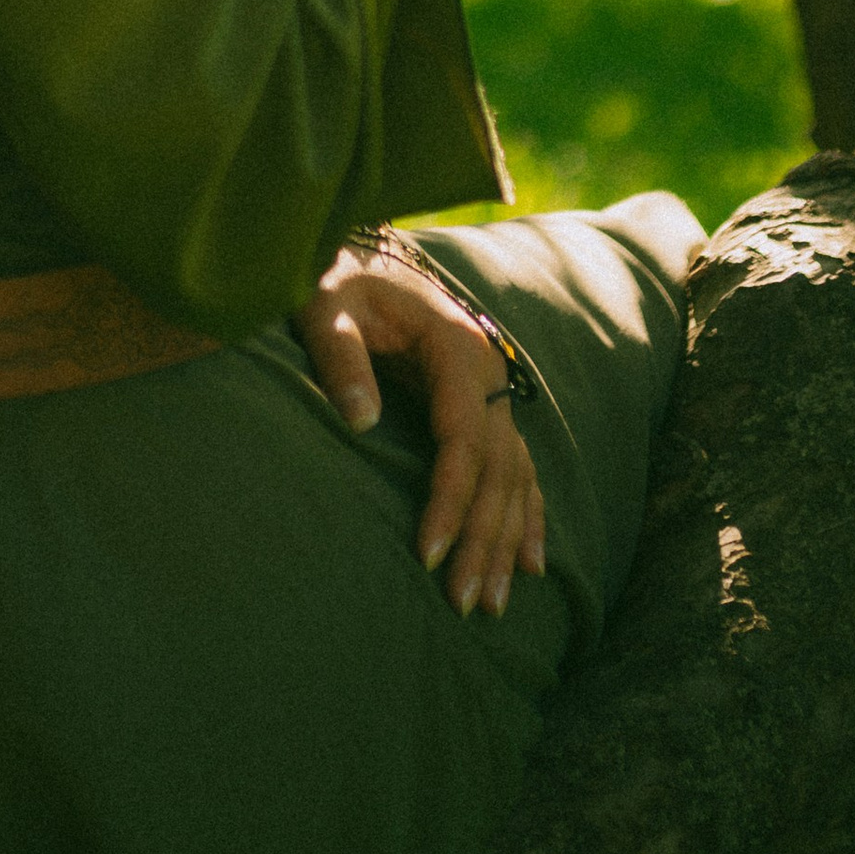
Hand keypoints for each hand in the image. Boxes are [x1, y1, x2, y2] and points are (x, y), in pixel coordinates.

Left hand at [294, 247, 546, 619]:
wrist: (356, 249)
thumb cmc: (334, 278)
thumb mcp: (325, 305)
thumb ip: (341, 357)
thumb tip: (360, 423)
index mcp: (453, 345)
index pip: (462, 440)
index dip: (449, 500)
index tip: (428, 555)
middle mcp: (485, 368)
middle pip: (497, 469)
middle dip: (483, 539)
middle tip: (464, 605)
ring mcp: (491, 385)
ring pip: (513, 475)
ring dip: (506, 540)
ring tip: (494, 605)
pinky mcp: (482, 400)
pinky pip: (516, 466)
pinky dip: (525, 515)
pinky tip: (530, 563)